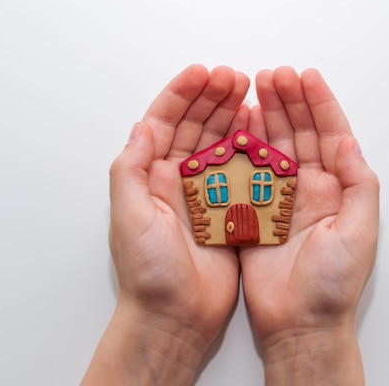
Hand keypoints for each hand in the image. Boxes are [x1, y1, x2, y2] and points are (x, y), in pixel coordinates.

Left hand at [83, 65, 249, 384]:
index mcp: (149, 177)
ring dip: (231, 115)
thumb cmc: (148, 272)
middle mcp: (175, 180)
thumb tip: (141, 126)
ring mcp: (204, 194)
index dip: (181, 94)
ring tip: (249, 92)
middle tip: (235, 76)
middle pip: (193, 126)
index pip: (163, 123)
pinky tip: (259, 128)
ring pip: (218, 143)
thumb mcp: (130, 217)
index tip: (203, 73)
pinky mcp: (228, 210)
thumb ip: (130, 170)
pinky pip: (238, 171)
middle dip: (211, 98)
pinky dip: (248, 148)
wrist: (175, 316)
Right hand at [240, 67, 379, 384]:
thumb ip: (359, 184)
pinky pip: (248, 172)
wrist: (299, 322)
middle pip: (300, 133)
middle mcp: (309, 188)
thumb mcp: (359, 232)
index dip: (320, 104)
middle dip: (289, 101)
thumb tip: (349, 142)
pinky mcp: (254, 212)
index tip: (306, 76)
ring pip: (273, 146)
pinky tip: (238, 124)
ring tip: (255, 87)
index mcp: (337, 189)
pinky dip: (244, 146)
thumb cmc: (333, 284)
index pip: (331, 135)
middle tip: (273, 74)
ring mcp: (280, 198)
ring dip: (267, 116)